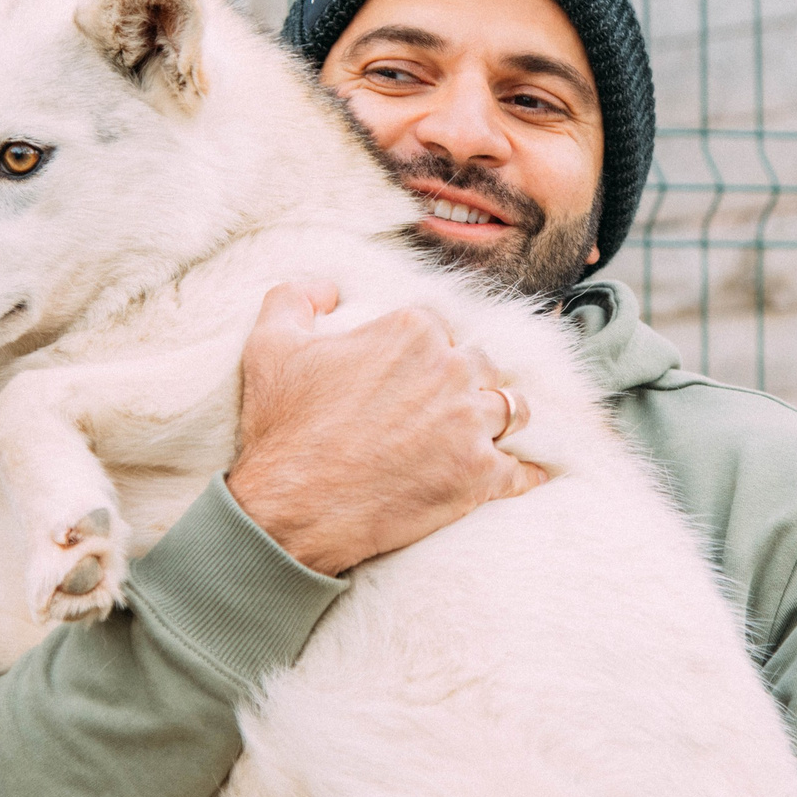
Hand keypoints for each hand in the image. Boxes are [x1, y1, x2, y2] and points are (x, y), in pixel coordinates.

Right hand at [226, 283, 544, 575]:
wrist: (291, 509)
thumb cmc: (283, 428)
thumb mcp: (269, 346)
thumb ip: (294, 298)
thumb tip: (325, 287)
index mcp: (411, 331)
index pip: (441, 326)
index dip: (429, 349)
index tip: (415, 372)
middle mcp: (451, 370)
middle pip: (482, 364)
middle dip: (468, 381)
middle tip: (448, 406)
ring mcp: (470, 424)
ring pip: (512, 409)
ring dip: (501, 418)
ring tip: (490, 432)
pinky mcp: (480, 476)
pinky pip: (522, 471)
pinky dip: (525, 474)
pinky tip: (527, 475)